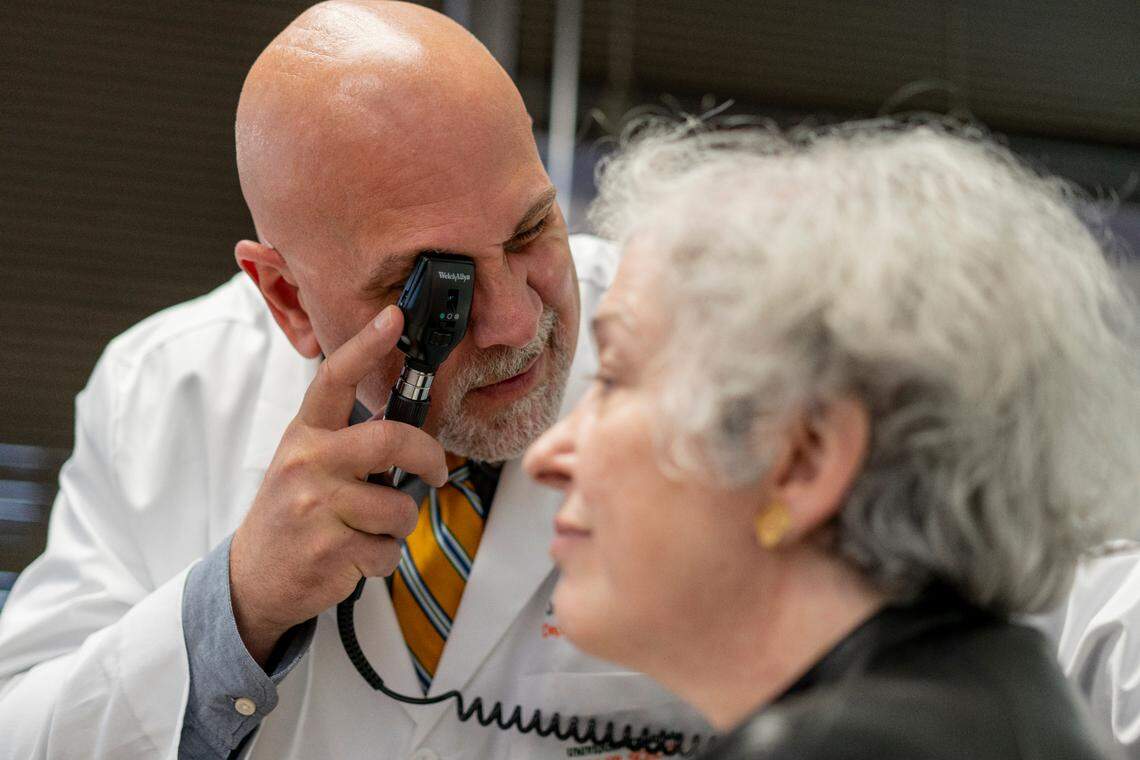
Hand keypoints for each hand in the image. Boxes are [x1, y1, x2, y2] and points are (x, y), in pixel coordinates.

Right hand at [229, 305, 447, 665]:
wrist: (254, 577)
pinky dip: (383, 558)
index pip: (334, 379)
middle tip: (437, 471)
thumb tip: (407, 429)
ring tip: (368, 528)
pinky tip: (355, 555)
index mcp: (305, 435)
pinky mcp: (329, 550)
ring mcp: (316, 507)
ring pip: (399, 507)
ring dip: (398, 524)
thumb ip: (347, 441)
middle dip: (427, 456)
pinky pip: (388, 550)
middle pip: (389, 441)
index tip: (393, 316)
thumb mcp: (306, 463)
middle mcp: (307, 463)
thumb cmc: (293, 513)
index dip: (366, 345)